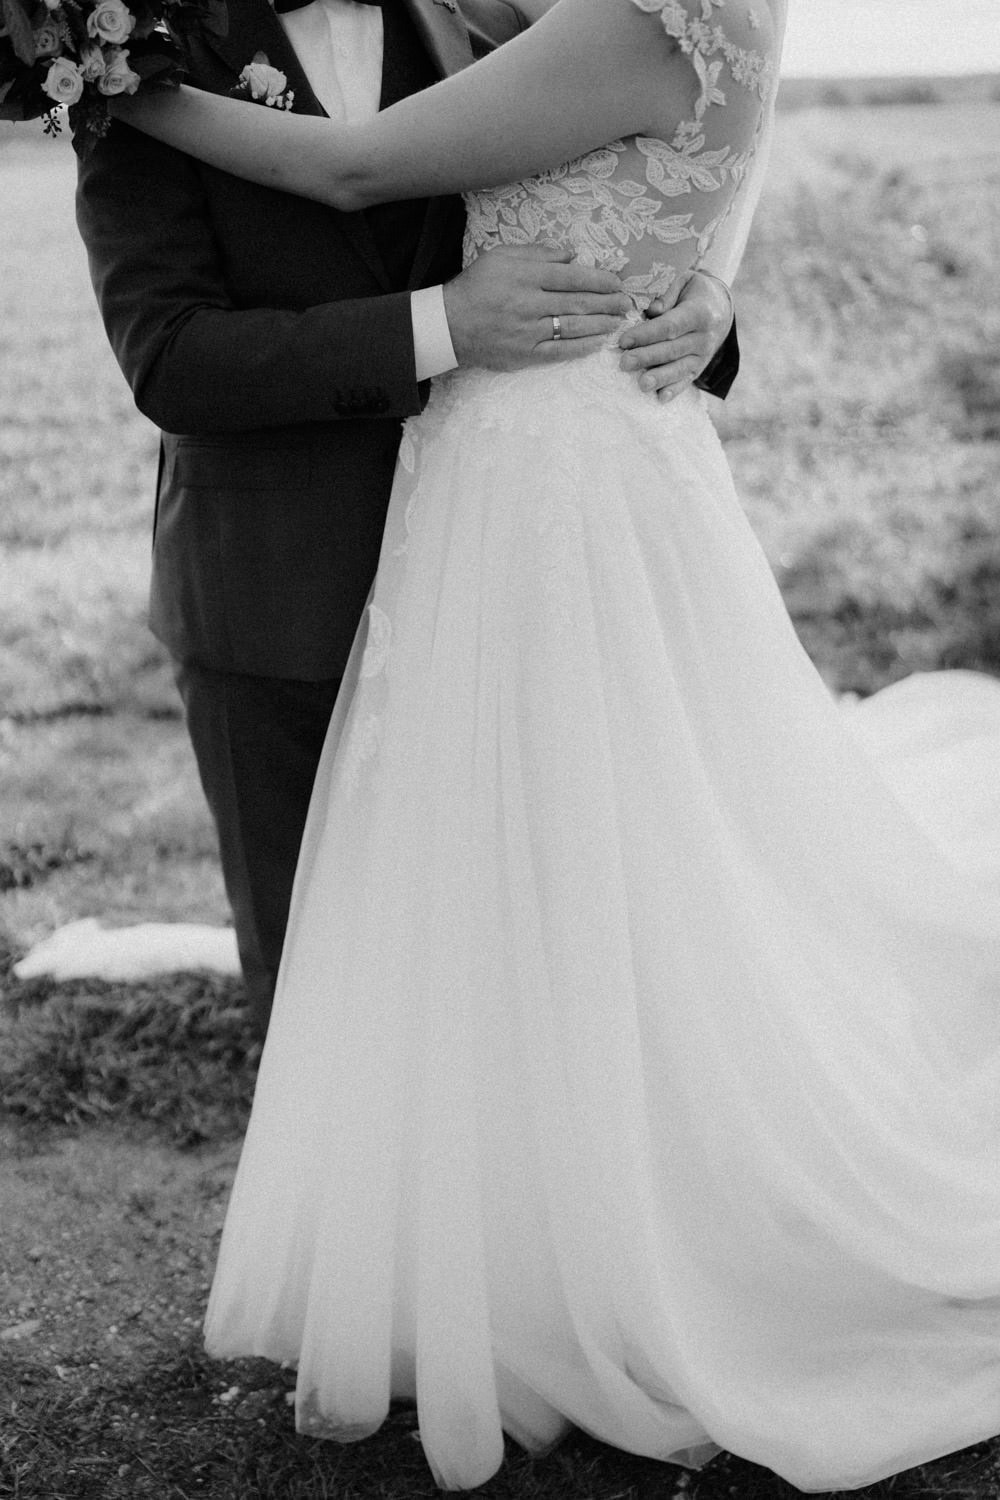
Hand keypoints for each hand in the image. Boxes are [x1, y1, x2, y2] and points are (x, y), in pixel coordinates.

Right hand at [444, 247, 630, 371]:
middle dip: (608, 302)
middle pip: (579, 302)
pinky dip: (582, 347)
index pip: (573, 277)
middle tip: (627, 303)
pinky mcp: (525, 354)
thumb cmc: (476, 286)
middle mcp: (530, 303)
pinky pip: (560, 351)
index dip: (600, 280)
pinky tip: (598, 342)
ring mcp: (529, 331)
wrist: (450, 324)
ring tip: (619, 322)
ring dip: (601, 324)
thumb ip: (538, 253)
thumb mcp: (502, 256)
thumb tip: (571, 255)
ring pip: (574, 327)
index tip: (617, 282)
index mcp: (527, 276)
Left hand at [617, 270, 733, 402]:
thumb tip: (652, 311)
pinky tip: (660, 398)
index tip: (624, 340)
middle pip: (672, 350)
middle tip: (624, 363)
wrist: (721, 308)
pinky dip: (674, 390)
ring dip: (660, 378)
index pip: (670, 326)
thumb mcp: (684, 282)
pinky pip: (687, 381)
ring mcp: (703, 356)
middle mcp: (704, 337)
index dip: (647, 334)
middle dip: (647, 357)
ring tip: (641, 385)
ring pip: (679, 368)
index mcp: (700, 312)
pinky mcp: (699, 368)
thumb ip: (667, 294)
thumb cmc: (694, 293)